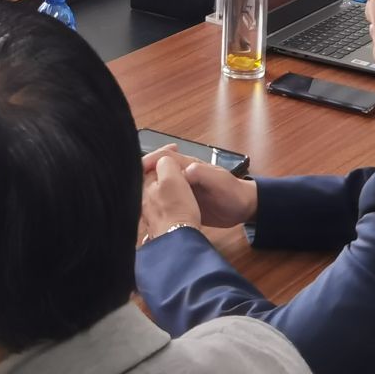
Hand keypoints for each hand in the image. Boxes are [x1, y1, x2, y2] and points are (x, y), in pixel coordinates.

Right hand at [141, 146, 257, 234]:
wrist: (243, 209)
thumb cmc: (232, 191)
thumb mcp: (219, 180)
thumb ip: (202, 173)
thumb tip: (184, 171)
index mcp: (188, 166)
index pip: (163, 158)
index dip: (149, 161)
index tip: (135, 171)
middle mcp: (181, 176)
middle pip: (156, 172)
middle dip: (142, 177)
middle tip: (130, 191)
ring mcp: (181, 191)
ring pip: (158, 187)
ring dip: (146, 192)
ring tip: (133, 204)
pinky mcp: (182, 205)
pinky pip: (165, 202)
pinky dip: (155, 206)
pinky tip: (147, 215)